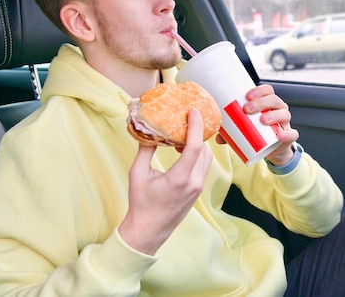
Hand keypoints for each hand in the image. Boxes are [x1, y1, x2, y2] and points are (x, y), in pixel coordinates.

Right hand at [119, 109, 212, 254]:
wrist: (148, 231)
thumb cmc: (141, 204)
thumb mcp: (137, 174)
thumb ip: (145, 150)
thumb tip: (147, 130)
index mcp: (179, 178)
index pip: (194, 147)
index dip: (196, 127)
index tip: (194, 112)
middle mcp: (194, 183)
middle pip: (204, 150)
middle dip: (197, 134)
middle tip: (185, 122)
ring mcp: (198, 188)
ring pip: (207, 159)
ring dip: (198, 145)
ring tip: (181, 139)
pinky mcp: (198, 191)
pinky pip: (203, 168)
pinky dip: (197, 156)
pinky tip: (183, 152)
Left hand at [217, 84, 298, 165]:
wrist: (271, 150)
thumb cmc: (257, 133)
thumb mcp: (244, 129)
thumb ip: (231, 132)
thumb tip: (217, 137)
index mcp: (268, 103)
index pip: (267, 90)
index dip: (259, 90)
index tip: (247, 96)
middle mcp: (279, 109)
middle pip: (274, 100)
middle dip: (261, 102)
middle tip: (247, 109)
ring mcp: (285, 123)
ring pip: (284, 113)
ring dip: (273, 115)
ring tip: (262, 120)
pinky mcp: (289, 136)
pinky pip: (292, 134)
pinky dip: (287, 134)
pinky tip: (280, 135)